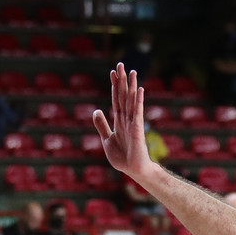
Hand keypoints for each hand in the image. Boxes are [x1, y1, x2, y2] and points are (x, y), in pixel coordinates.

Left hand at [93, 64, 153, 179]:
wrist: (133, 170)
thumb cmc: (122, 157)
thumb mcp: (107, 139)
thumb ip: (101, 124)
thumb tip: (96, 110)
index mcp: (119, 121)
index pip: (116, 99)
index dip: (114, 86)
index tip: (112, 72)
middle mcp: (127, 119)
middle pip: (123, 96)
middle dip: (122, 81)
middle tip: (121, 64)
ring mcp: (133, 123)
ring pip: (131, 101)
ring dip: (131, 86)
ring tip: (132, 71)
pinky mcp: (138, 130)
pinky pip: (138, 113)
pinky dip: (138, 101)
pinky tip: (139, 89)